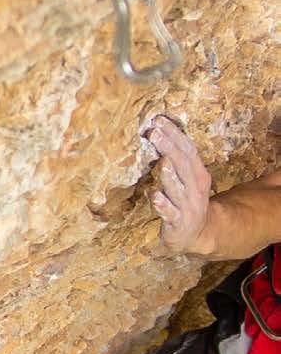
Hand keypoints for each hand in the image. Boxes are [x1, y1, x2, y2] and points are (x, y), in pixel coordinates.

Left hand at [145, 115, 213, 253]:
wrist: (198, 233)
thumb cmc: (186, 200)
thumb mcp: (186, 178)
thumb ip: (175, 159)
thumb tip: (157, 133)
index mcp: (197, 174)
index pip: (187, 150)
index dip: (174, 134)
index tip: (159, 120)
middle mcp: (194, 187)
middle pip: (183, 165)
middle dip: (169, 148)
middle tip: (154, 133)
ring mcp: (187, 205)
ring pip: (178, 188)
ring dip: (170, 175)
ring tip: (162, 161)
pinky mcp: (177, 222)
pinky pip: (170, 213)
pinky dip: (163, 205)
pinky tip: (155, 196)